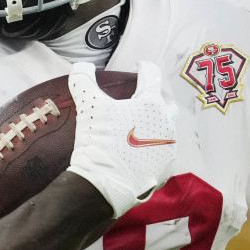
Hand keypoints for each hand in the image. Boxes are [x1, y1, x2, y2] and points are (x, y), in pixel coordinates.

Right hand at [67, 61, 177, 217]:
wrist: (104, 184)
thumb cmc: (99, 141)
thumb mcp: (88, 106)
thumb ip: (83, 81)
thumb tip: (81, 66)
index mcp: (151, 104)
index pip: (152, 77)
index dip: (144, 68)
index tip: (140, 66)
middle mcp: (166, 123)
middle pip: (164, 102)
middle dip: (154, 97)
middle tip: (140, 98)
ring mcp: (169, 147)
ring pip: (166, 128)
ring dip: (155, 123)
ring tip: (140, 126)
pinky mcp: (166, 167)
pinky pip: (163, 150)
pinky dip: (154, 146)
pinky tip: (141, 150)